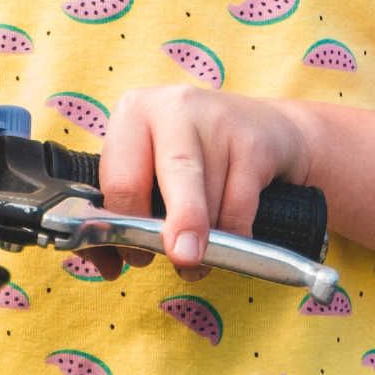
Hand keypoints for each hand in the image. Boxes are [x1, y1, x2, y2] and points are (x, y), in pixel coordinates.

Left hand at [96, 82, 312, 272]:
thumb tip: (108, 266)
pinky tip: (231, 238)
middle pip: (174, 173)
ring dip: (206, 239)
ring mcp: (219, 121)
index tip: (133, 255)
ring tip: (203, 252)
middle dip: (177, 222)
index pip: (120, 178)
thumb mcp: (152, 172)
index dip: (124, 225)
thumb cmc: (193, 158)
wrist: (266, 128)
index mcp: (134, 113)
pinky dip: (235, 234)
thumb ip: (127, 213)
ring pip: (210, 198)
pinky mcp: (254, 142)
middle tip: (181, 256)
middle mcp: (175, 108)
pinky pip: (240, 206)